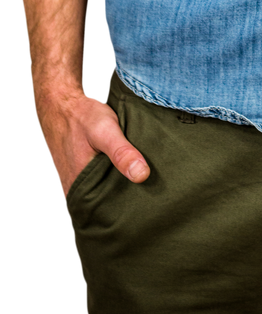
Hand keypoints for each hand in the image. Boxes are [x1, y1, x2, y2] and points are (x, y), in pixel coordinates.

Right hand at [34, 88, 150, 199]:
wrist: (61, 102)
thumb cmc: (82, 115)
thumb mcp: (105, 129)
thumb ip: (121, 152)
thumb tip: (142, 176)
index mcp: (78, 186)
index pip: (104, 211)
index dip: (125, 209)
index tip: (146, 206)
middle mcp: (72, 189)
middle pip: (102, 203)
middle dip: (122, 200)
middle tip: (147, 195)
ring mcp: (71, 182)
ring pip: (97, 193)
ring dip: (114, 188)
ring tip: (137, 183)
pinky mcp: (74, 173)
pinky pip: (92, 183)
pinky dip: (106, 178)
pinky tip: (120, 170)